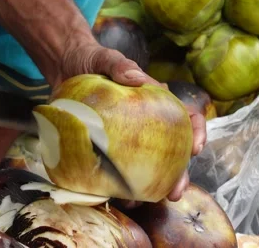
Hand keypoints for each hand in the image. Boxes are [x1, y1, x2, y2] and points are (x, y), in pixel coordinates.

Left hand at [52, 42, 206, 206]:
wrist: (63, 68)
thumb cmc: (91, 60)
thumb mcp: (106, 57)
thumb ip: (120, 65)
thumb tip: (136, 78)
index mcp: (154, 101)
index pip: (185, 116)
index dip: (196, 132)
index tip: (195, 149)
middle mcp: (145, 123)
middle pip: (171, 150)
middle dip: (178, 174)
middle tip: (175, 193)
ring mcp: (126, 137)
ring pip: (146, 165)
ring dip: (149, 187)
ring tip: (144, 200)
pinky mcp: (105, 146)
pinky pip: (116, 168)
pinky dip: (119, 185)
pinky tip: (117, 196)